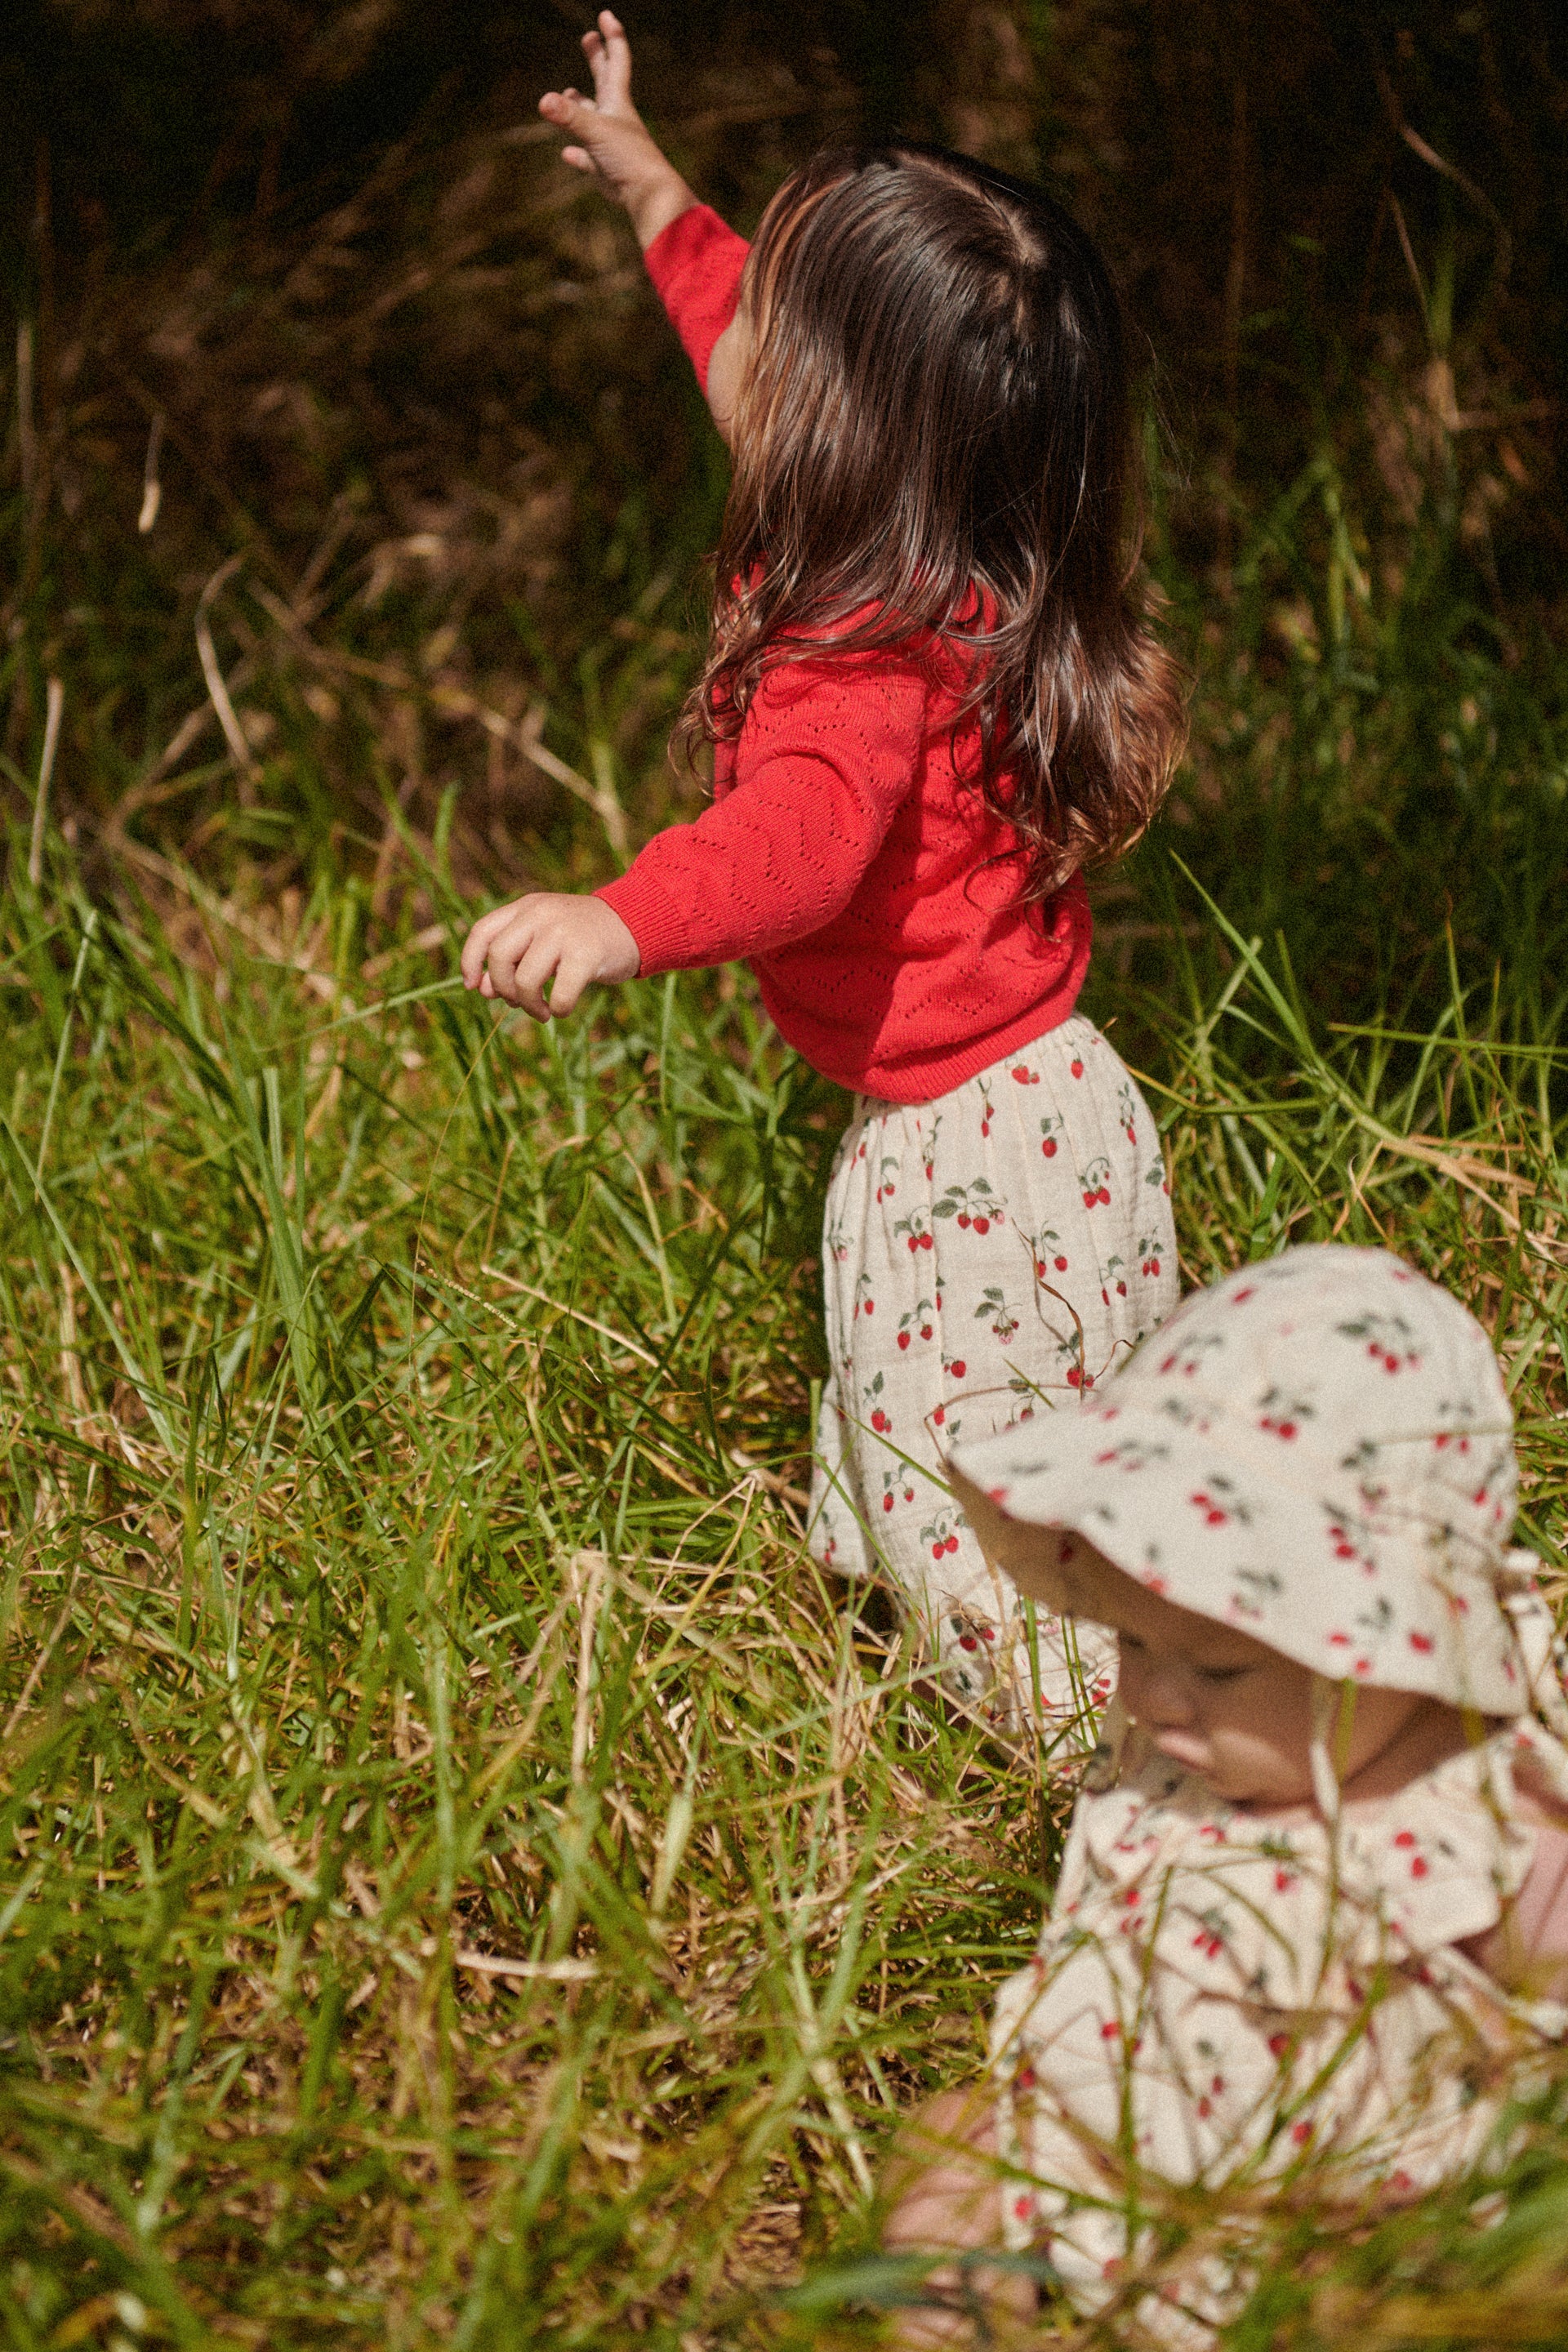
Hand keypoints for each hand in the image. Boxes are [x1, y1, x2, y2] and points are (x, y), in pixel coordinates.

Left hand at [460, 892, 639, 1020]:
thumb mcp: (543, 939)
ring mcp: (564, 932)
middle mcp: (542, 914)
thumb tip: (483, 990)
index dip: (470, 961)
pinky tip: (563, 1008)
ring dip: (529, 1005)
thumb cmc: (583, 938)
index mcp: (527, 907)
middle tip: (517, 1002)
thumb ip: (513, 959)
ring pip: (525, 980)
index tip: (473, 986)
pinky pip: (560, 994)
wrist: (635, 925)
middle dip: (503, 988)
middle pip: (499, 957)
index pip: (482, 931)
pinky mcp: (587, 954)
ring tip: (542, 1011)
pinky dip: (558, 1009)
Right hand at [539, 12, 694, 250]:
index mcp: (618, 102)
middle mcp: (615, 119)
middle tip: (588, 38)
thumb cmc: (629, 160)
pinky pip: (587, 159)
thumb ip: (570, 117)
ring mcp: (611, 144)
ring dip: (580, 106)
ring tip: (569, 94)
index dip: (612, 37)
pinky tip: (567, 153)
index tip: (605, 16)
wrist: (649, 197)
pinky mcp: (606, 170)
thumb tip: (544, 101)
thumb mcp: (596, 132)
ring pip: (592, 120)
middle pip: (604, 81)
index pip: (617, 61)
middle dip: (596, 58)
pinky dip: (577, 154)